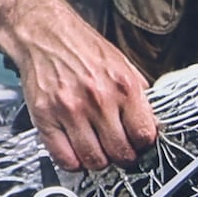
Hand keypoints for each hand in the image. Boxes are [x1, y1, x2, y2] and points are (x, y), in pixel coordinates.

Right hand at [0, 0, 160, 170]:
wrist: (45, 34)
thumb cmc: (83, 48)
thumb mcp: (123, 64)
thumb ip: (139, 94)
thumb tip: (152, 124)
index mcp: (124, 87)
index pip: (144, 136)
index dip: (144, 145)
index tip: (139, 145)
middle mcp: (99, 100)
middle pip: (121, 153)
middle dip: (124, 158)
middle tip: (120, 152)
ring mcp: (70, 111)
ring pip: (94, 160)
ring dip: (100, 162)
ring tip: (99, 152)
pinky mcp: (45, 117)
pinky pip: (64, 158)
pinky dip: (74, 162)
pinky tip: (77, 152)